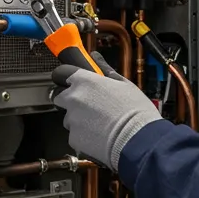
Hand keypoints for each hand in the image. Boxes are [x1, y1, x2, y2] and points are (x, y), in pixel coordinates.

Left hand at [50, 51, 163, 168]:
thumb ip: (105, 70)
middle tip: (90, 107)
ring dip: (79, 120)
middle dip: (71, 101)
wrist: (137, 139)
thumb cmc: (135, 112)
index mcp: (85, 81)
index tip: (73, 83)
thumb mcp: (124, 84)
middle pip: (60, 97)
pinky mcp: (73, 138)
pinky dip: (83, 136)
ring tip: (99, 124)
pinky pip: (75, 135)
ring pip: (68, 118)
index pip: (62, 73)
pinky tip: (99, 135)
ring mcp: (71, 119)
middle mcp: (74, 98)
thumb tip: (96, 58)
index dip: (68, 80)